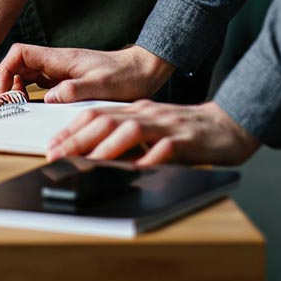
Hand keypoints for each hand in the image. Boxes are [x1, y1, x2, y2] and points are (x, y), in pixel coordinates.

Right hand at [0, 43, 173, 102]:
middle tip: (10, 105)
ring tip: (22, 107)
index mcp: (59, 59)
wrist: (143, 71)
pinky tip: (39, 107)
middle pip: (19, 65)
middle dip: (8, 83)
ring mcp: (61, 70)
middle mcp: (56, 62)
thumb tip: (48, 99)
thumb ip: (74, 90)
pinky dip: (33, 94)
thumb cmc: (125, 76)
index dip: (5, 71)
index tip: (4, 93)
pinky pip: (41, 84)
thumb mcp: (101, 86)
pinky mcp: (67, 80)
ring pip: (28, 74)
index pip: (20, 54)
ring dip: (19, 89)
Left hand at [47, 99, 259, 167]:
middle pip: (106, 121)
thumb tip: (96, 156)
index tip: (52, 146)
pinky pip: (165, 149)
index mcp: (136, 111)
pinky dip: (149, 158)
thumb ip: (128, 139)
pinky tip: (135, 169)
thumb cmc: (187, 133)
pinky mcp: (188, 140)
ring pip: (131, 131)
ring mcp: (167, 125)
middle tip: (58, 155)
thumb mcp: (152, 130)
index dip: (72, 130)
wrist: (228, 126)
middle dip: (78, 139)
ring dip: (106, 147)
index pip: (96, 115)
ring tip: (87, 162)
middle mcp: (147, 114)